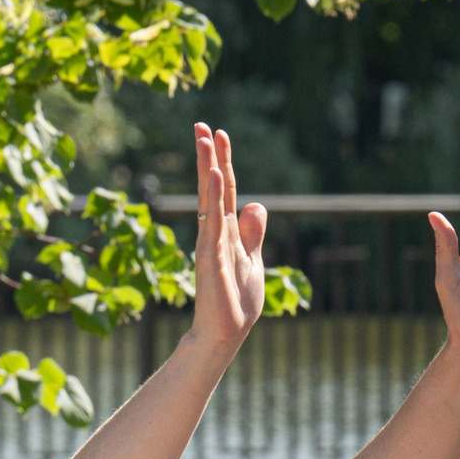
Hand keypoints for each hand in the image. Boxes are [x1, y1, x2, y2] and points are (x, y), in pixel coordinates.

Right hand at [190, 121, 269, 359]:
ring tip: (205, 141)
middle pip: (213, 187)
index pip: (226, 189)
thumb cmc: (236, 300)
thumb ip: (253, 233)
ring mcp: (212, 244)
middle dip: (209, 156)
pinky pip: (214, 224)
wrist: (225, 333)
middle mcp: (216, 232)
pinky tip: (216, 178)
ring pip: (210, 200)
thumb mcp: (252, 260)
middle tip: (201, 125)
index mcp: (227, 231)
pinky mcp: (213, 259)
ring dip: (208, 169)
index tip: (219, 133)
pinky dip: (215, 200)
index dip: (223, 161)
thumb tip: (257, 204)